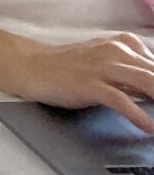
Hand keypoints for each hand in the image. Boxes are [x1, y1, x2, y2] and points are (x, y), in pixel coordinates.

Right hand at [8, 34, 153, 132]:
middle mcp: (118, 52)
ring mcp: (103, 66)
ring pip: (148, 84)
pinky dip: (139, 116)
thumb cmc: (70, 68)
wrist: (32, 65)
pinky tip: (149, 129)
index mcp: (126, 45)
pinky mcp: (89, 83)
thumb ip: (136, 77)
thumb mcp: (108, 65)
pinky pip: (121, 100)